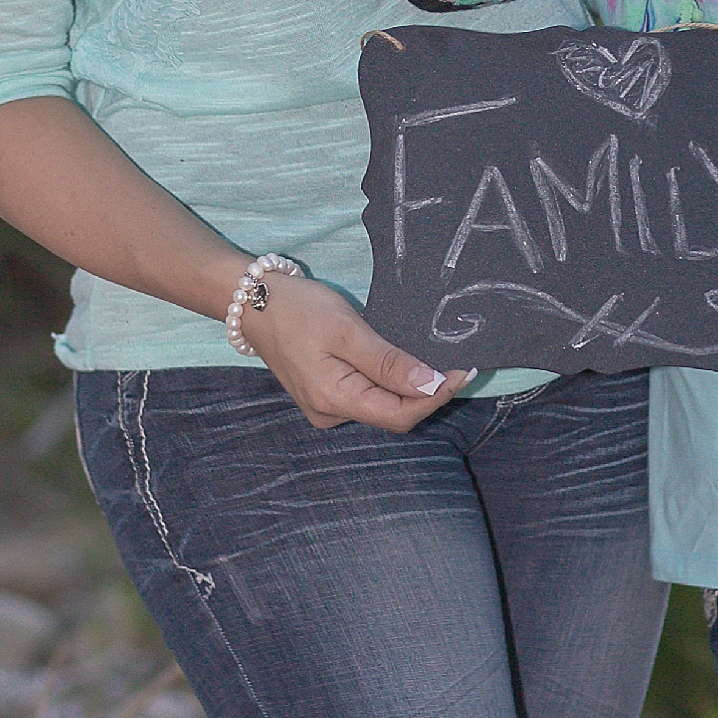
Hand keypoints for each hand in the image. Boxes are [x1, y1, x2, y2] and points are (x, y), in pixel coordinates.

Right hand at [241, 272, 468, 432]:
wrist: (253, 302)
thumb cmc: (299, 309)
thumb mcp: (347, 329)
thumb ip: (387, 361)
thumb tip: (430, 385)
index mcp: (334, 399)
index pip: (400, 415)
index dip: (436, 397)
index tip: (463, 372)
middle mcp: (330, 413)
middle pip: (393, 415)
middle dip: (428, 394)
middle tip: (458, 364)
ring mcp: (326, 407)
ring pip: (382, 407)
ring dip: (411, 390)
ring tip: (439, 363)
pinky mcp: (325, 395)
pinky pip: (368, 397)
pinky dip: (391, 384)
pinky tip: (406, 365)